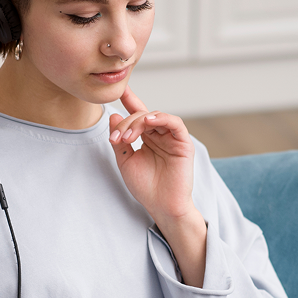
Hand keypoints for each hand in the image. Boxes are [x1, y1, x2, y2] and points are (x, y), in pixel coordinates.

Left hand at [108, 86, 196, 222]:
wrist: (162, 206)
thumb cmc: (146, 187)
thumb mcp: (125, 161)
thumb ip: (120, 140)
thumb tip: (113, 116)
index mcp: (147, 138)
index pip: (138, 114)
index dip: (129, 100)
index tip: (117, 90)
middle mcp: (160, 135)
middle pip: (142, 115)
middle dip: (126, 123)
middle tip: (116, 138)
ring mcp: (172, 138)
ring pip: (156, 116)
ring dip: (139, 122)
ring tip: (128, 138)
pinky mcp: (184, 144)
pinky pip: (175, 123)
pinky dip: (162, 118)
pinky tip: (149, 122)